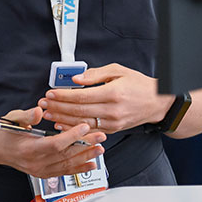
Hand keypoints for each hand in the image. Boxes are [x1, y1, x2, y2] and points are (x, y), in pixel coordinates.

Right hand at [0, 106, 106, 178]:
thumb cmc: (5, 133)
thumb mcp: (13, 119)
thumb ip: (27, 116)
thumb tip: (38, 111)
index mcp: (29, 148)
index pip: (55, 144)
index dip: (72, 136)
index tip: (85, 126)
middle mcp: (36, 162)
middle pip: (65, 155)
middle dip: (85, 146)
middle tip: (100, 137)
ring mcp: (40, 170)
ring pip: (67, 165)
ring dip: (85, 158)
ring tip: (100, 150)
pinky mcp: (44, 173)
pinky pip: (64, 172)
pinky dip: (78, 169)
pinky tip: (90, 164)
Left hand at [39, 64, 173, 133]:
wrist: (157, 102)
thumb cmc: (140, 85)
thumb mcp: (118, 71)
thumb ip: (95, 74)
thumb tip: (77, 79)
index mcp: (112, 93)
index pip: (80, 96)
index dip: (63, 95)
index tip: (50, 93)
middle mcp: (112, 110)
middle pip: (77, 110)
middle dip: (57, 107)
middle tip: (44, 104)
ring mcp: (112, 122)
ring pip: (81, 123)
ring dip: (62, 119)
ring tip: (48, 115)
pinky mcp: (112, 130)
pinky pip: (89, 131)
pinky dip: (74, 128)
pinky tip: (63, 125)